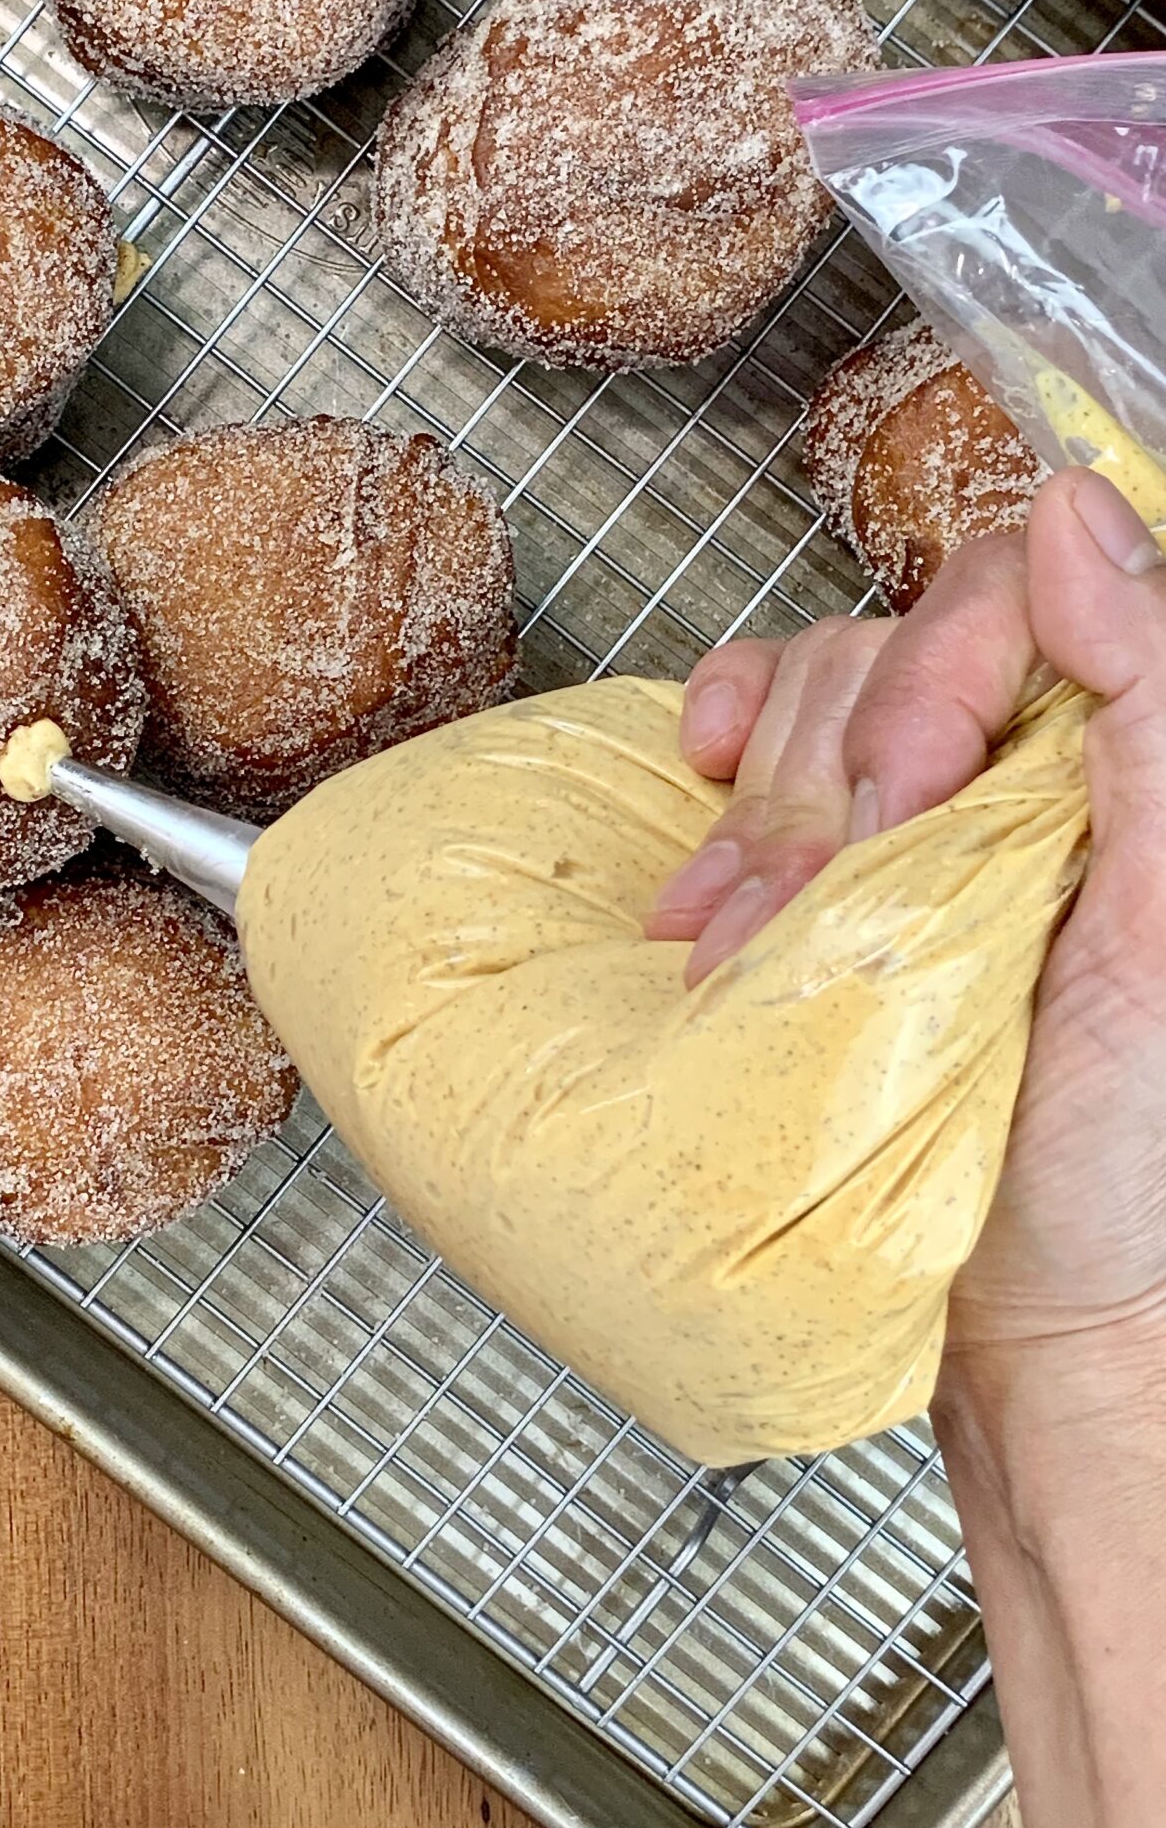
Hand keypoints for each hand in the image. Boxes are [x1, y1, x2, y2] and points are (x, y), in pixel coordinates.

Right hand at [645, 468, 1165, 1356]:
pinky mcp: (820, 869)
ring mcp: (910, 816)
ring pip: (801, 711)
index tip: (907, 813)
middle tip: (837, 918)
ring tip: (754, 949)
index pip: (1005, 598)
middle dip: (839, 789)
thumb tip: (1077, 511)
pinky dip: (709, 795)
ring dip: (760, 831)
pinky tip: (707, 869)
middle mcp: (1017, 764)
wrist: (1030, 1316)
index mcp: (1118, 757)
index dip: (934, 682)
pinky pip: (743, 749)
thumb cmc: (1128, 1152)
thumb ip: (1161, 701)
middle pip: (883, 648)